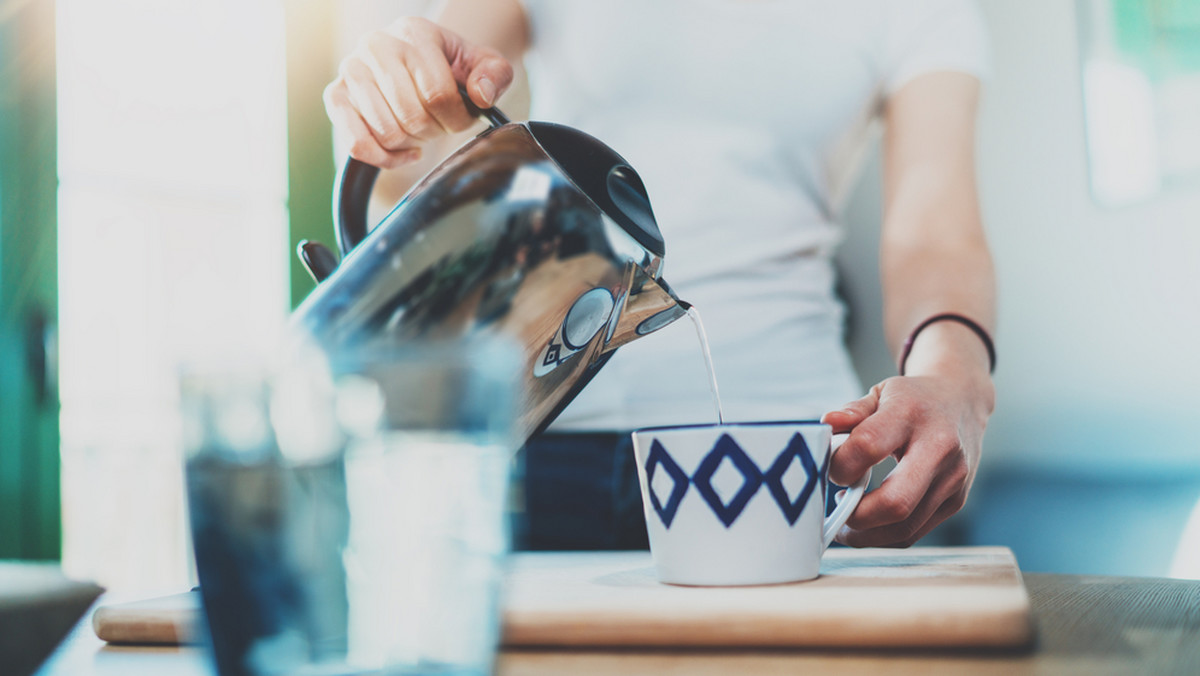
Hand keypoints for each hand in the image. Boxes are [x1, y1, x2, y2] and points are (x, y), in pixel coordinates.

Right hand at [324, 17, 513, 168]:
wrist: (418, 64)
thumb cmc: (451, 67)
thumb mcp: (483, 64)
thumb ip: (495, 75)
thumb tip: (481, 95)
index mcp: (414, 32)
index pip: (438, 94)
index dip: (456, 119)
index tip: (460, 119)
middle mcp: (376, 45)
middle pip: (412, 116)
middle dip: (434, 131)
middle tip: (439, 125)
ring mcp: (351, 70)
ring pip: (387, 132)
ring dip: (411, 143)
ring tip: (420, 130)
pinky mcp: (335, 96)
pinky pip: (357, 144)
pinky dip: (384, 158)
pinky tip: (403, 152)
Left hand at [821, 370, 993, 546]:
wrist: (961, 400)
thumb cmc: (912, 399)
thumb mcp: (880, 393)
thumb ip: (851, 411)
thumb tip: (826, 425)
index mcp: (911, 413)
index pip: (867, 446)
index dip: (840, 465)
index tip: (831, 469)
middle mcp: (939, 447)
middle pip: (895, 502)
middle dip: (855, 516)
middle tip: (836, 508)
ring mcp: (952, 478)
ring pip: (904, 527)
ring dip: (866, 535)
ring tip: (846, 521)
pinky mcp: (956, 500)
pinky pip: (914, 532)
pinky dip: (883, 536)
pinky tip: (867, 522)